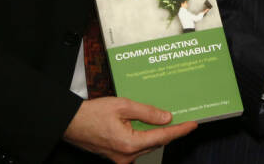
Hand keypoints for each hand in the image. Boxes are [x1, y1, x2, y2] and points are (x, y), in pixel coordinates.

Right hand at [63, 97, 196, 163]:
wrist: (70, 123)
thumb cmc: (92, 113)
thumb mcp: (123, 105)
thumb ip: (147, 112)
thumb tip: (166, 117)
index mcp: (130, 143)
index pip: (163, 137)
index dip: (180, 130)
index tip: (193, 124)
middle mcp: (127, 155)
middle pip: (156, 142)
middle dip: (170, 131)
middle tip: (183, 118)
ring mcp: (121, 158)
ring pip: (147, 144)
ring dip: (157, 133)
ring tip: (167, 119)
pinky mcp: (117, 156)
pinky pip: (137, 146)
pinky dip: (145, 136)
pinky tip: (148, 125)